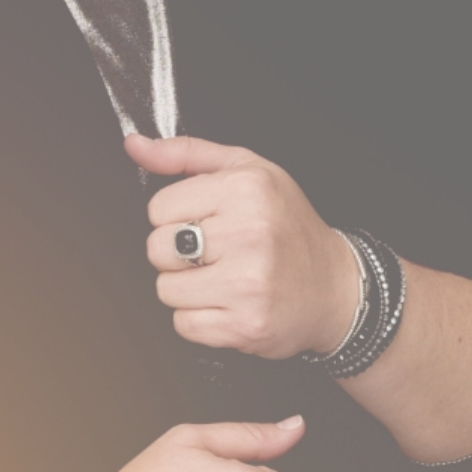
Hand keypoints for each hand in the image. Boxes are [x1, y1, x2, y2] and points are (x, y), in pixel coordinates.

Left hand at [124, 133, 360, 359]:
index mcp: (246, 189)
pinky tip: (228, 302)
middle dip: (176, 252)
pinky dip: (200, 318)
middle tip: (214, 251)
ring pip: (166, 289)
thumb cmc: (288, 225)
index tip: (205, 220)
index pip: (159, 208)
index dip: (176, 215)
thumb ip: (185, 155)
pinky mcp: (246, 326)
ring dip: (187, 288)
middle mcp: (249, 234)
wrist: (335, 287)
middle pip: (157, 248)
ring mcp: (248, 284)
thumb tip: (136, 146)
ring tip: (223, 276)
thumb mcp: (245, 170)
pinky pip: (184, 325)